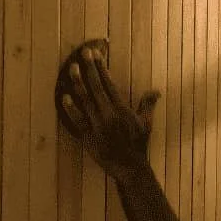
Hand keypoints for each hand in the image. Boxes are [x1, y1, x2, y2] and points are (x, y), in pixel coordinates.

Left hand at [59, 46, 160, 181]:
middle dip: (90, 68)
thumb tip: (156, 91)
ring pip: (86, 100)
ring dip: (78, 83)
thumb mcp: (145, 123)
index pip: (110, 83)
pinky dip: (71, 109)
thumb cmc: (137, 144)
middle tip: (83, 52)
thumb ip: (147, 105)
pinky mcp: (88, 137)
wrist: (130, 168)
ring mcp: (98, 126)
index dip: (102, 67)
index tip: (96, 54)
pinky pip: (78, 121)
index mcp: (122, 109)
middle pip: (97, 87)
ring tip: (72, 67)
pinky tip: (64, 96)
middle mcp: (110, 115)